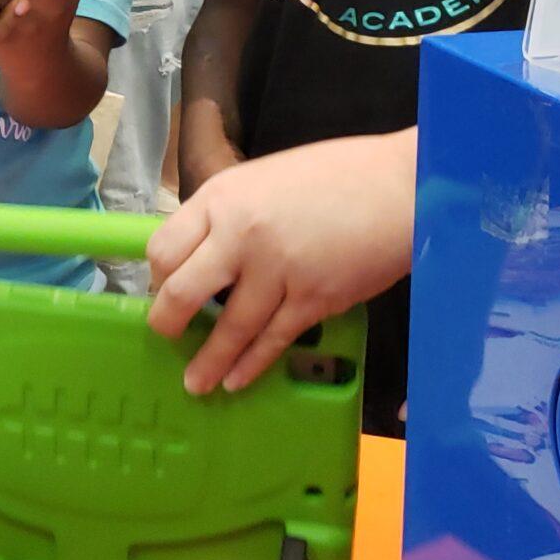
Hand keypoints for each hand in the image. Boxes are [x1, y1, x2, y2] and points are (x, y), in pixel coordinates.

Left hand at [146, 130, 417, 395]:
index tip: (163, 289)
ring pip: (230, 328)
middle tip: (164, 337)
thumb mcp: (263, 180)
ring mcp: (278, 270)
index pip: (163, 247)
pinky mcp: (315, 300)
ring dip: (208, 360)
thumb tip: (203, 251)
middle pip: (182, 291)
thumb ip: (230, 214)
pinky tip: (236, 380)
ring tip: (194, 383)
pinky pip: (273, 340)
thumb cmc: (335, 175)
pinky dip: (251, 364)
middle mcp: (241, 235)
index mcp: (223, 199)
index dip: (158, 276)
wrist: (401, 187)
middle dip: (166, 322)